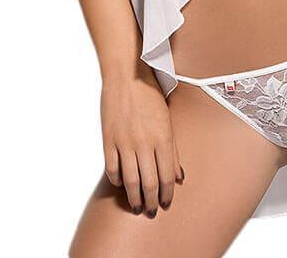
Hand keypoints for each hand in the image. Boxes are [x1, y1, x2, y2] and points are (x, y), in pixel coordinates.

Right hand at [100, 63, 184, 217]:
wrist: (126, 75)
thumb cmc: (150, 94)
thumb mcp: (167, 119)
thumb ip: (173, 149)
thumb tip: (178, 176)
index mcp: (162, 137)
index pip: (167, 176)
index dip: (167, 194)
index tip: (166, 203)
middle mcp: (144, 143)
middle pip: (149, 183)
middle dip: (151, 202)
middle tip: (151, 211)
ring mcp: (124, 142)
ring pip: (129, 181)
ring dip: (134, 197)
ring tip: (136, 205)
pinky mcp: (108, 139)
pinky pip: (112, 168)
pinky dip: (116, 180)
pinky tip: (121, 184)